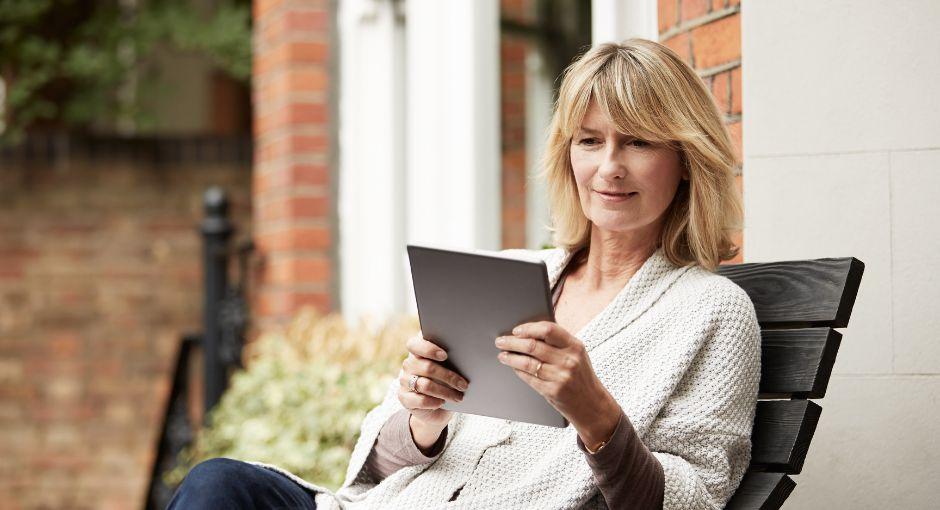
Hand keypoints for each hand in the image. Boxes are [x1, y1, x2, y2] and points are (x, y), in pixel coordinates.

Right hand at [397, 332, 469, 430]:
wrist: (436, 405)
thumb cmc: (445, 380)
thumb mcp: (449, 367)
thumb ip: (452, 359)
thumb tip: (467, 361)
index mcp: (418, 351)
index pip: (415, 344)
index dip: (429, 349)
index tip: (445, 355)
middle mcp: (409, 364)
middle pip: (427, 367)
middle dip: (448, 376)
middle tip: (463, 385)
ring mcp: (404, 381)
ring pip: (426, 385)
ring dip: (445, 392)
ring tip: (459, 397)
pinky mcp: (405, 398)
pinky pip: (420, 400)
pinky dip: (433, 402)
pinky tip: (442, 402)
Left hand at [495, 321, 620, 447]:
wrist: (592, 405)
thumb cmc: (581, 376)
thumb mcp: (577, 355)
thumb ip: (558, 342)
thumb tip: (529, 331)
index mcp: (575, 346)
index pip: (548, 329)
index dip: (529, 328)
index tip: (516, 330)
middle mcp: (569, 360)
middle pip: (533, 346)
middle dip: (512, 342)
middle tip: (501, 341)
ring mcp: (560, 377)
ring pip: (527, 362)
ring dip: (510, 357)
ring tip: (502, 354)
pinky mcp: (552, 391)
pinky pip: (528, 378)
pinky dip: (518, 370)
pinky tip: (513, 366)